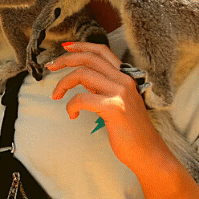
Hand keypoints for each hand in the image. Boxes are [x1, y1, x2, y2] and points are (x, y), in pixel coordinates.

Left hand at [46, 42, 160, 171]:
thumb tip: (80, 75)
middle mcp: (123, 80)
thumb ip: (101, 86)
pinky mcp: (114, 107)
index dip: (81, 46)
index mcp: (124, 76)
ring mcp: (120, 93)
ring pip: (82, 74)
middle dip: (64, 60)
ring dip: (62, 84)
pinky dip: (70, 105)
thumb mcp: (116, 100)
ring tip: (56, 96)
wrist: (148, 152)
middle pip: (88, 58)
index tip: (64, 48)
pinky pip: (81, 98)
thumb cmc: (128, 129)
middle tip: (50, 67)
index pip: (101, 51)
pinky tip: (72, 115)